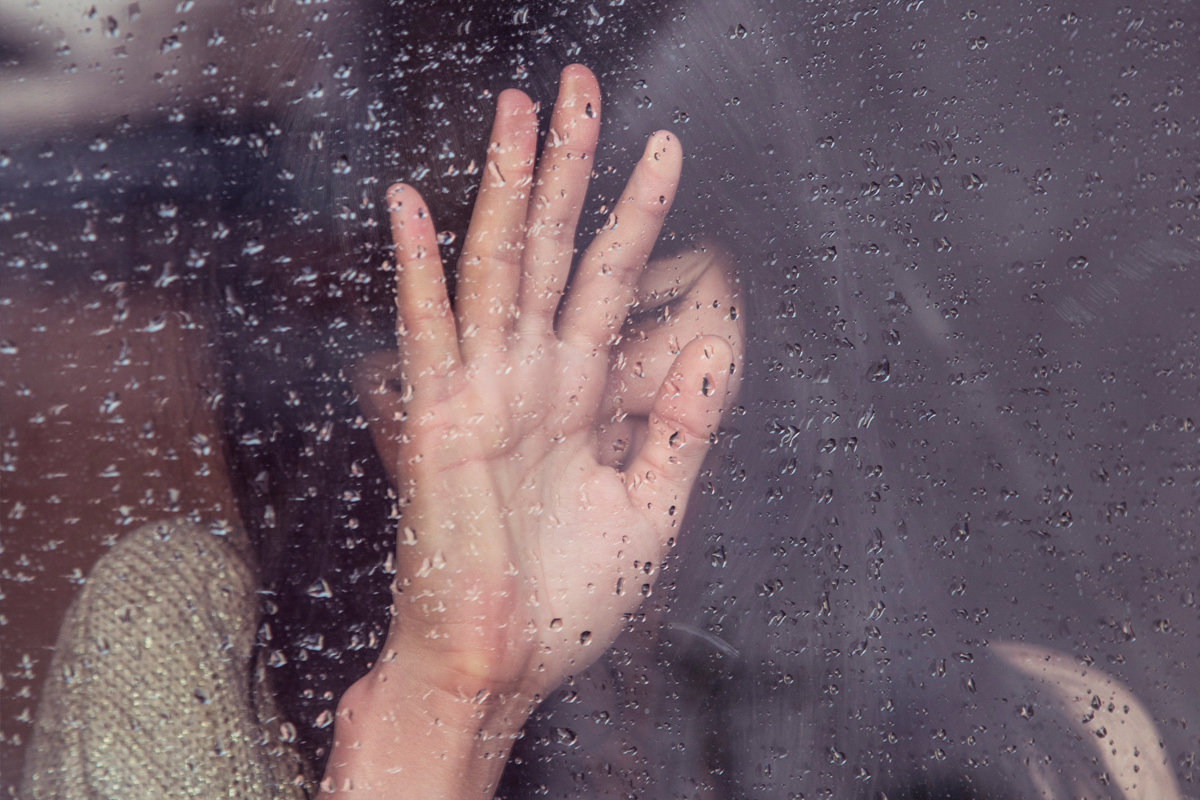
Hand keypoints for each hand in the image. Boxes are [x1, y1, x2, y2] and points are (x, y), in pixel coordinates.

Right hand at [321, 64, 737, 797]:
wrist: (501, 670)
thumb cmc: (562, 603)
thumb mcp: (648, 507)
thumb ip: (681, 425)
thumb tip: (716, 344)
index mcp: (576, 398)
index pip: (607, 281)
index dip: (635, 214)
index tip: (663, 150)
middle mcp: (527, 380)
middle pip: (549, 250)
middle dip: (567, 167)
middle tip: (580, 85)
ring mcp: (480, 395)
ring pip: (496, 269)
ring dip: (504, 188)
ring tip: (519, 111)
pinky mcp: (438, 425)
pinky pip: (429, 335)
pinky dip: (418, 270)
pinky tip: (411, 207)